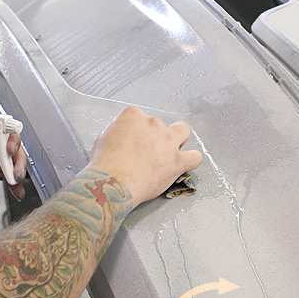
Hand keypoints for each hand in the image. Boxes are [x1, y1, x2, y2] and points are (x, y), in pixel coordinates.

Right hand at [87, 105, 202, 207]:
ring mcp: (167, 141)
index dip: (136, 129)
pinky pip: (195, 157)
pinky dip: (191, 159)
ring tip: (170, 150)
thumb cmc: (105, 163)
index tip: (132, 139)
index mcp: (133, 115)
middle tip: (147, 149)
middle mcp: (153, 124)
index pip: (138, 116)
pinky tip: (185, 163)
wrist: (113, 182)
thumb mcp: (103, 138)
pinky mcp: (177, 161)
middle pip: (159, 123)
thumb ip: (118, 131)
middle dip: (155, 134)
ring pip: (183, 130)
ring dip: (178, 138)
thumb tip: (122, 136)